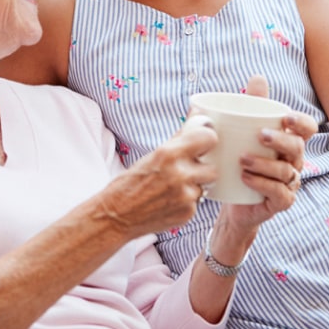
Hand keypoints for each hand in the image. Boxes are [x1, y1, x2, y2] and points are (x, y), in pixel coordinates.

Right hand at [98, 118, 217, 239]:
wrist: (116, 216)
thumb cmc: (130, 182)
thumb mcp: (154, 154)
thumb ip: (180, 135)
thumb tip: (199, 112)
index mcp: (169, 154)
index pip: (209, 138)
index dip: (207, 141)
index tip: (202, 144)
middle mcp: (180, 174)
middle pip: (213, 167)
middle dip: (202, 168)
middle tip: (186, 170)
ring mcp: (185, 196)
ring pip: (205, 186)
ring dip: (195, 185)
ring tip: (174, 187)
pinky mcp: (187, 213)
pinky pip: (197, 202)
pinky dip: (187, 201)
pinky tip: (169, 201)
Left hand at [218, 75, 317, 233]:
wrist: (232, 200)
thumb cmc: (241, 162)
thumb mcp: (243, 133)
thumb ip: (251, 107)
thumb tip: (258, 76)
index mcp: (289, 141)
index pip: (307, 128)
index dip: (301, 122)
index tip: (285, 118)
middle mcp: (294, 161)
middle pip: (298, 147)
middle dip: (281, 140)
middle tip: (260, 136)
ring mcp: (290, 183)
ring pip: (286, 171)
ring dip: (264, 164)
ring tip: (242, 160)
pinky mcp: (282, 202)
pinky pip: (279, 192)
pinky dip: (262, 183)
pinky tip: (245, 177)